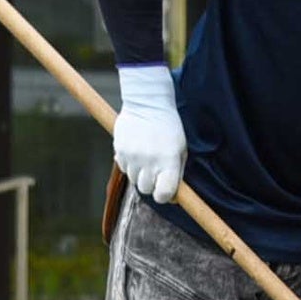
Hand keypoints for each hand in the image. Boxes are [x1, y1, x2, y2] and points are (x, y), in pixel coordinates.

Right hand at [111, 65, 187, 202]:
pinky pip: (124, 168)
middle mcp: (149, 161)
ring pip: (134, 180)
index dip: (165, 196)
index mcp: (168, 160)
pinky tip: (137, 150)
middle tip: (156, 171)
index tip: (166, 191)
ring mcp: (133, 157)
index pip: (163, 194)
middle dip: (152, 185)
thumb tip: (171, 197)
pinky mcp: (120, 151)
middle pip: (146, 190)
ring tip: (147, 156)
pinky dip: (131, 165)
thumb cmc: (168, 127)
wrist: (148, 102)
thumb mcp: (180, 149)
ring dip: (140, 174)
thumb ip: (177, 173)